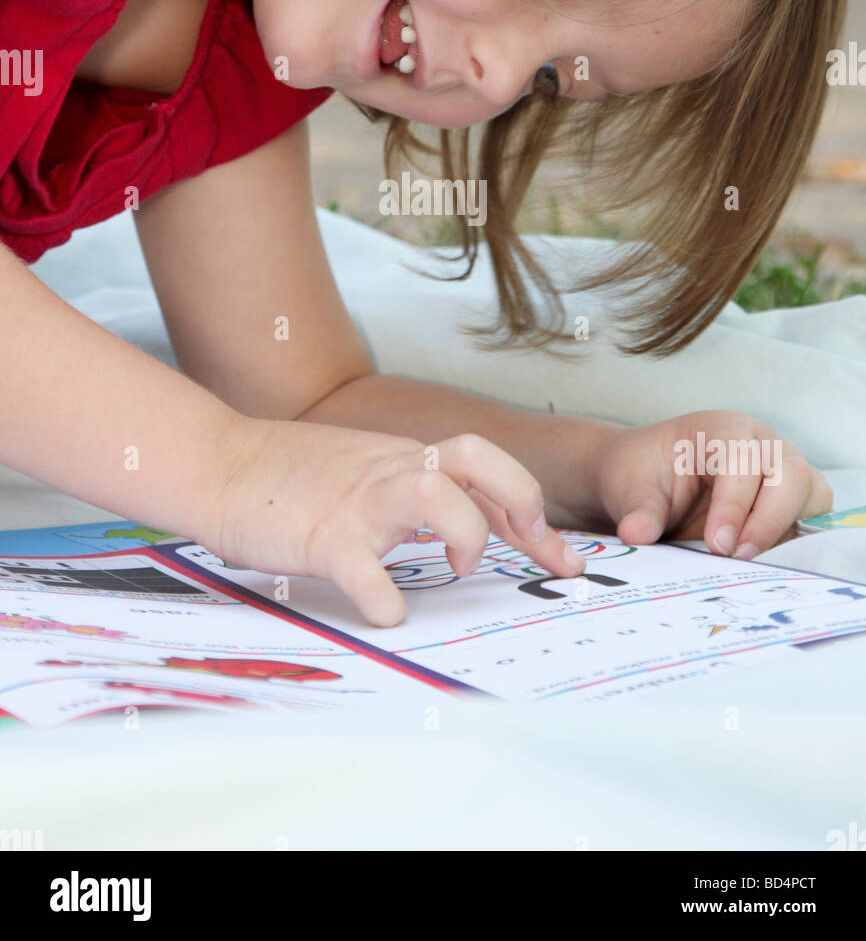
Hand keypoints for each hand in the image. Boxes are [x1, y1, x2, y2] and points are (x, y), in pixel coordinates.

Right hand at [205, 418, 585, 624]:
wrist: (218, 464)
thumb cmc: (285, 478)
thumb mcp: (360, 470)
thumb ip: (403, 490)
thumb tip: (450, 527)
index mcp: (402, 460)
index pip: (485, 466)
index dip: (530, 509)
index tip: (557, 552)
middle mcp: (390, 472)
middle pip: (479, 459)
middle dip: (522, 502)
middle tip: (535, 545)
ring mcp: (359, 502)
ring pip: (437, 496)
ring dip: (467, 534)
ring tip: (459, 567)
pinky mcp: (324, 537)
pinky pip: (366, 573)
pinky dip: (386, 602)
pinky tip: (388, 616)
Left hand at [591, 410, 832, 558]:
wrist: (647, 477)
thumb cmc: (643, 473)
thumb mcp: (630, 488)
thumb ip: (638, 511)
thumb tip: (635, 534)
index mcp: (719, 429)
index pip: (743, 458)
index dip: (735, 504)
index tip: (718, 545)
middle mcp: (758, 443)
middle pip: (790, 471)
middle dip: (769, 520)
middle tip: (737, 557)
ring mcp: (780, 468)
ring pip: (811, 493)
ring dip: (786, 531)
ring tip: (749, 561)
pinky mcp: (789, 499)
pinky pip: (810, 519)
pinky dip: (793, 542)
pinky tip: (761, 562)